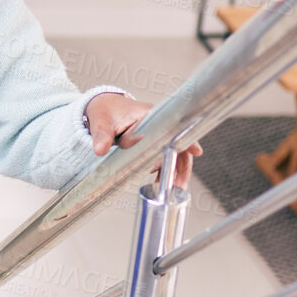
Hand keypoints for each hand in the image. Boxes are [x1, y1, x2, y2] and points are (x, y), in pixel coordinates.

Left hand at [84, 92, 201, 187]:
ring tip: (172, 189)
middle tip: (179, 185)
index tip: (196, 151)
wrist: (103, 107)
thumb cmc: (106, 110)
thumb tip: (100, 150)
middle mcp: (157, 124)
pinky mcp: (152, 143)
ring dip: (174, 170)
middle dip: (181, 165)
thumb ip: (101, 136)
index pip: (173, 128)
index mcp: (149, 115)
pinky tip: (159, 181)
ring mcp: (157, 134)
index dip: (186, 140)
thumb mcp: (101, 123)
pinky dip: (164, 169)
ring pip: (173, 153)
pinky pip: (164, 156)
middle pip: (177, 144)